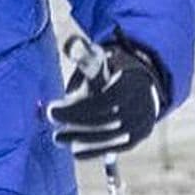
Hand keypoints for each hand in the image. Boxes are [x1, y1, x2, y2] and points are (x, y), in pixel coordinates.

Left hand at [47, 33, 168, 158]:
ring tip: (58, 138)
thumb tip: (71, 44)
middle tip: (52, 124)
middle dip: (75, 122)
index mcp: (132, 81)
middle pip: (106, 119)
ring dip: (80, 138)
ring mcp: (143, 119)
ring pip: (110, 135)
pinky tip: (75, 151)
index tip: (50, 110)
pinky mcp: (141, 134)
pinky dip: (95, 151)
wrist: (143, 85)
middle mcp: (142, 102)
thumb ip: (86, 55)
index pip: (103, 101)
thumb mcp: (102, 61)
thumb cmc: (111, 74)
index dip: (75, 109)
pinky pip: (117, 146)